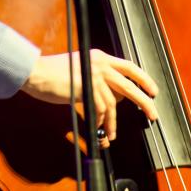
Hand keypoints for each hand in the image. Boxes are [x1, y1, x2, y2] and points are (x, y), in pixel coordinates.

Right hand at [21, 49, 157, 141]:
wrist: (37, 72)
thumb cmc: (54, 74)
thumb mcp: (81, 70)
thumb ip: (97, 79)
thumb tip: (113, 97)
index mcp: (100, 57)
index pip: (129, 66)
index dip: (143, 79)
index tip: (152, 91)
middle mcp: (100, 63)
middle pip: (130, 84)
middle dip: (144, 102)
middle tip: (153, 114)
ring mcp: (94, 75)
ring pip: (114, 102)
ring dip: (113, 122)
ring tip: (111, 134)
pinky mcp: (87, 87)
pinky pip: (100, 108)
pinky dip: (100, 120)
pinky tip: (98, 126)